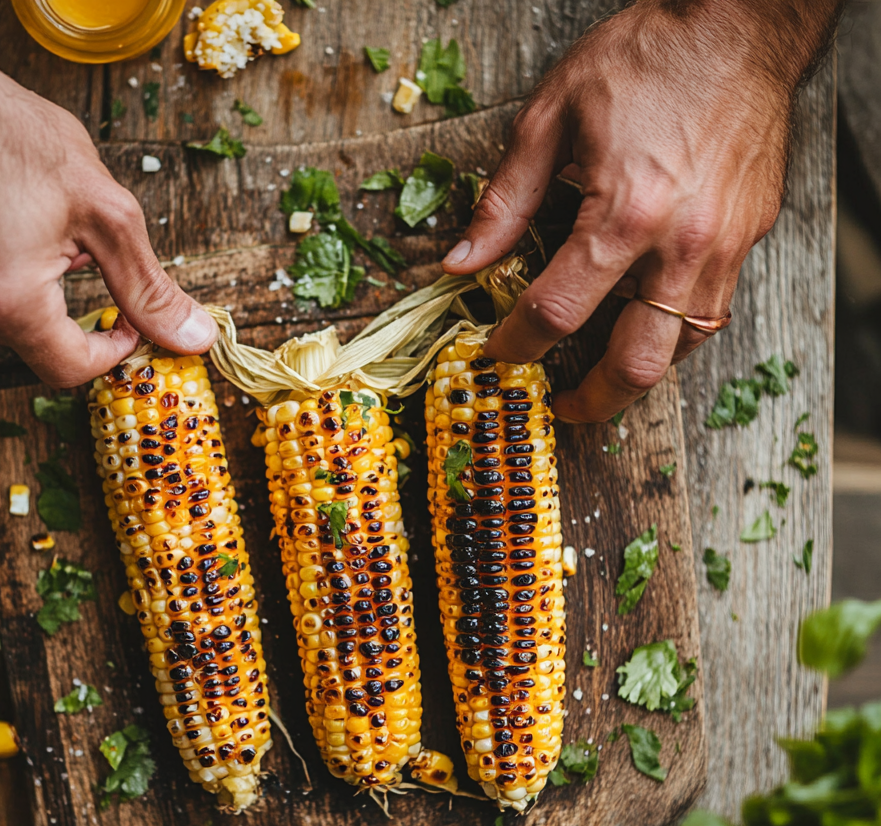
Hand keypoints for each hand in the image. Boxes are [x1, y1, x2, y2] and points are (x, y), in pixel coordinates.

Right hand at [0, 0, 216, 387]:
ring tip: (22, 224)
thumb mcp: (102, 211)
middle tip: (70, 246)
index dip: (109, 350)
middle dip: (63, 305)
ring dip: (21, 288)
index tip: (124, 320)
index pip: (70, 369)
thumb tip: (194, 337)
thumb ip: (148, 286)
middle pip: (32, 342)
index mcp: (6, 303)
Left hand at [442, 0, 840, 421]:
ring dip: (638, 372)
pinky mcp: (747, 238)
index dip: (518, 344)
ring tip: (603, 374)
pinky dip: (674, 334)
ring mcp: (722, 248)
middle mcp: (680, 246)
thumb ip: (504, 202)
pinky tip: (646, 325)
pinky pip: (711, 312)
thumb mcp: (552, 116)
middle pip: (635, 364)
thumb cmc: (648, 58)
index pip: (557, 312)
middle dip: (593, 400)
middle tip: (564, 405)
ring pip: (682, 349)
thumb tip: (462, 263)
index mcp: (624, 215)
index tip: (500, 352)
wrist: (742, 24)